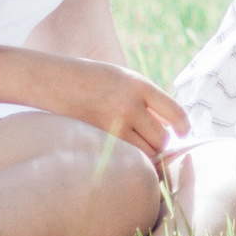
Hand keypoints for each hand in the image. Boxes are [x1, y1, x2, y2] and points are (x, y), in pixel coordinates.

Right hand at [38, 56, 188, 158]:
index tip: (183, 132)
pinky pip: (125, 157)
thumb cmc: (89, 78)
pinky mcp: (99, 139)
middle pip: (161, 138)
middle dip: (160, 142)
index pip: (174, 111)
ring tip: (134, 143)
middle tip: (151, 140)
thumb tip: (168, 126)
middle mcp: (129, 104)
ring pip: (144, 152)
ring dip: (144, 152)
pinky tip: (121, 150)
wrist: (52, 79)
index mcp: (138, 84)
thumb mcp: (122, 78)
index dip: (182, 126)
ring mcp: (113, 124)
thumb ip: (145, 99)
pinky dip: (128, 158)